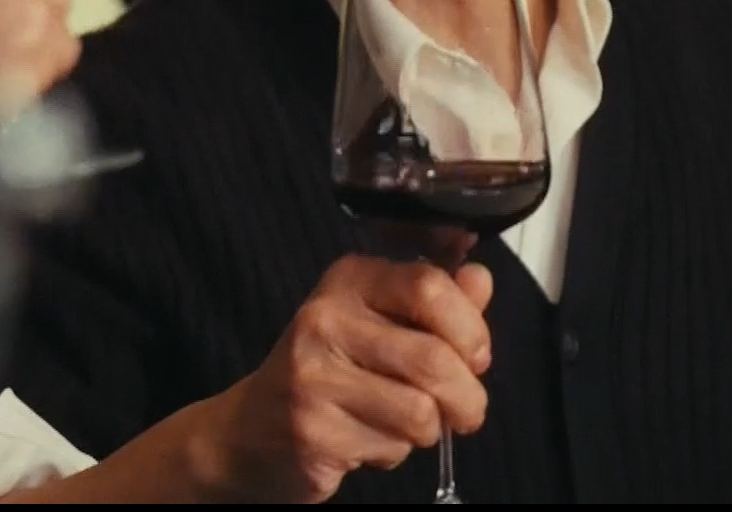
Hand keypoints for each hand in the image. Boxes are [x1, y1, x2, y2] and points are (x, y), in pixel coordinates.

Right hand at [195, 254, 494, 503]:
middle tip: (465, 410)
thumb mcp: (382, 324)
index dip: (470, 329)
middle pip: (434, 357)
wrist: (252, 431)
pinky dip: (394, 452)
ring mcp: (313, 374)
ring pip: (420, 411)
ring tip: (405, 425)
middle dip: (467, 396)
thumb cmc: (330, 373)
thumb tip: (479, 279)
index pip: (430, 287)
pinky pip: (391, 447)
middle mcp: (325, 317)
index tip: (476, 357)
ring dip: (429, 430)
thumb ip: (436, 303)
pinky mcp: (312, 428)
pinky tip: (367, 440)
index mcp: (349, 281)